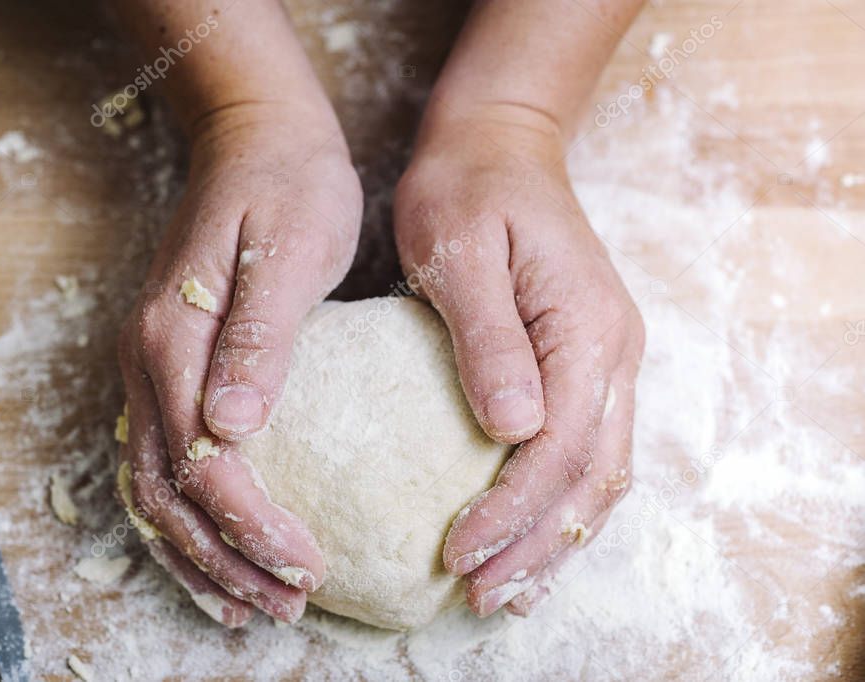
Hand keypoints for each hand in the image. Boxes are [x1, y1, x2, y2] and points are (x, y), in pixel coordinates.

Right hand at [117, 103, 361, 625]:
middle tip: (288, 603)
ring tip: (252, 603)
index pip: (203, 464)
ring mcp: (151, 367)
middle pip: (169, 493)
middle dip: (226, 560)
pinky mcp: (171, 367)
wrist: (255, 136)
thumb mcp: (290, 250)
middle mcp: (148, 362)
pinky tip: (221, 548)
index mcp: (175, 339)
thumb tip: (233, 427)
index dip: (252, 527)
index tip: (309, 564)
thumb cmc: (287, 186)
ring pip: (156, 488)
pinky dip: (188, 518)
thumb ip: (259, 338)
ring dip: (201, 555)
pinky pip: (163, 462)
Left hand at [394, 106, 643, 617]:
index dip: (511, 512)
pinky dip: (560, 502)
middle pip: (591, 475)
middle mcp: (613, 353)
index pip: (560, 448)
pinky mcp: (584, 361)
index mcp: (586, 329)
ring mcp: (606, 358)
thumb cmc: (467, 189)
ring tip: (507, 591)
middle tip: (479, 597)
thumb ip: (490, 340)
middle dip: (536, 544)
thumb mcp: (460, 253)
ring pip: (600, 472)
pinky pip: (588, 447)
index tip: (458, 554)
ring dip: (555, 537)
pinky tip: (528, 535)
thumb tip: (514, 430)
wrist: (499, 143)